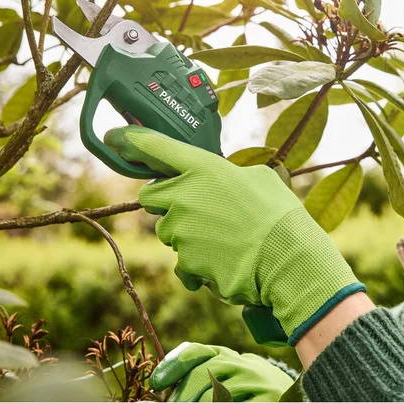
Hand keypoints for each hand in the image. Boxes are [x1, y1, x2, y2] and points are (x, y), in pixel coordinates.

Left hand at [103, 125, 364, 344]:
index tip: (116, 136)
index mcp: (203, 169)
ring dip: (188, 236)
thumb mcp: (262, 179)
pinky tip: (225, 263)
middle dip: (166, 202)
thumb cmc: (280, 215)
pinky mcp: (185, 261)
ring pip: (169, 231)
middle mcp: (184, 196)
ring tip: (224, 240)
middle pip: (151, 196)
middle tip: (198, 209)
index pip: (157, 147)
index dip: (132, 140)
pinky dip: (199, 265)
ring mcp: (181, 230)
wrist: (287, 259)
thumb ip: (232, 176)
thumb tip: (231, 183)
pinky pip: (183, 263)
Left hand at [150, 342, 294, 401]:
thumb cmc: (247, 386)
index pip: (197, 352)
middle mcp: (242, 364)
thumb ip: (201, 370)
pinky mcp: (267, 401)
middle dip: (182, 395)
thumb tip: (162, 383)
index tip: (156, 383)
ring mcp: (256, 383)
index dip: (173, 365)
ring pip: (217, 394)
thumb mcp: (227, 372)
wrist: (293, 394)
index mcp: (228, 356)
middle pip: (203, 373)